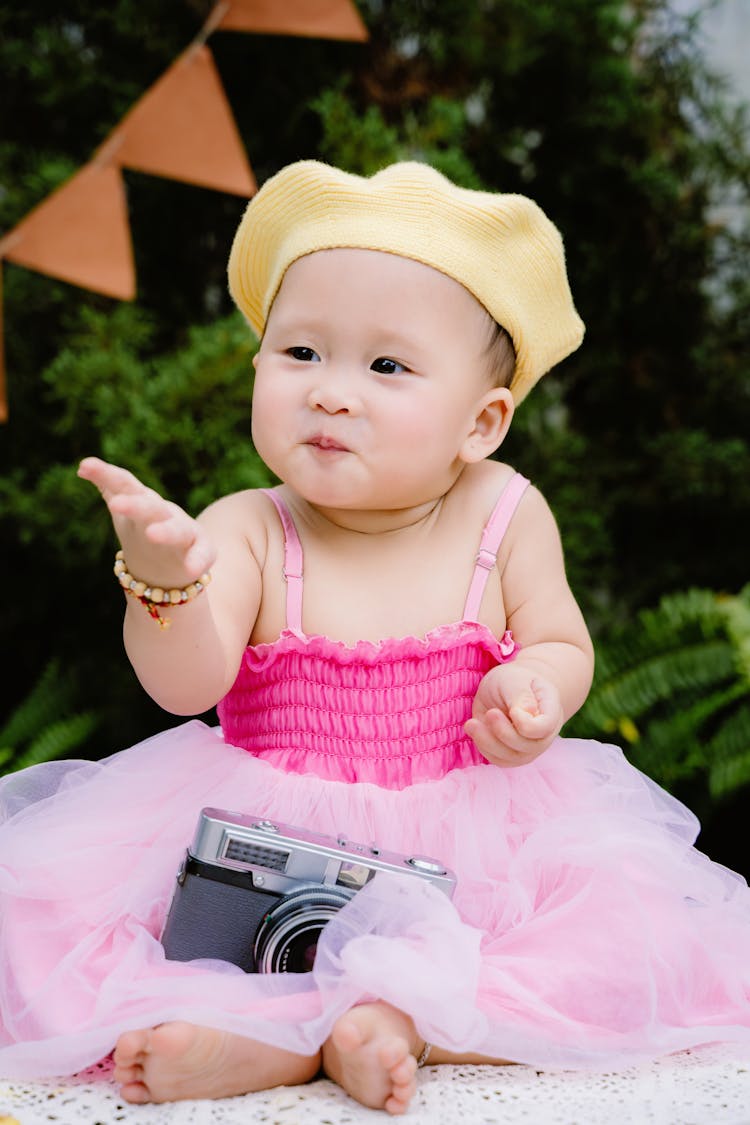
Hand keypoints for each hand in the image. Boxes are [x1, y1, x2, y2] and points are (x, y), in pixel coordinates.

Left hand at [78, 456, 215, 584]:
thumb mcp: (126, 508)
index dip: (106, 474)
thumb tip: (82, 466)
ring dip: (166, 532)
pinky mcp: (203, 551)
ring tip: (152, 534)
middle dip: (134, 505)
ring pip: (177, 530)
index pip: (125, 484)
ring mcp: (184, 533)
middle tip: (116, 505)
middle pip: (150, 507)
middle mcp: (164, 514)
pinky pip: (202, 555)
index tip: (84, 466)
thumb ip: (109, 486)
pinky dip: (197, 561)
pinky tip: (191, 570)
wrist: (173, 561)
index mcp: (143, 501)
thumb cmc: (145, 529)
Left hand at [465, 663, 563, 766]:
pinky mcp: (511, 755)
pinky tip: (474, 729)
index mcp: (551, 711)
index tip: (512, 709)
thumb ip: (521, 696)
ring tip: (472, 723)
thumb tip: (524, 716)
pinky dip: (483, 746)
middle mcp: (544, 734)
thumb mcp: (515, 679)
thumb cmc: (513, 681)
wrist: (506, 689)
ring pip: (511, 757)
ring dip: (489, 742)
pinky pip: (498, 759)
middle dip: (504, 733)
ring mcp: (529, 748)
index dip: (526, 724)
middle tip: (490, 712)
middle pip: (529, 746)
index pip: (545, 728)